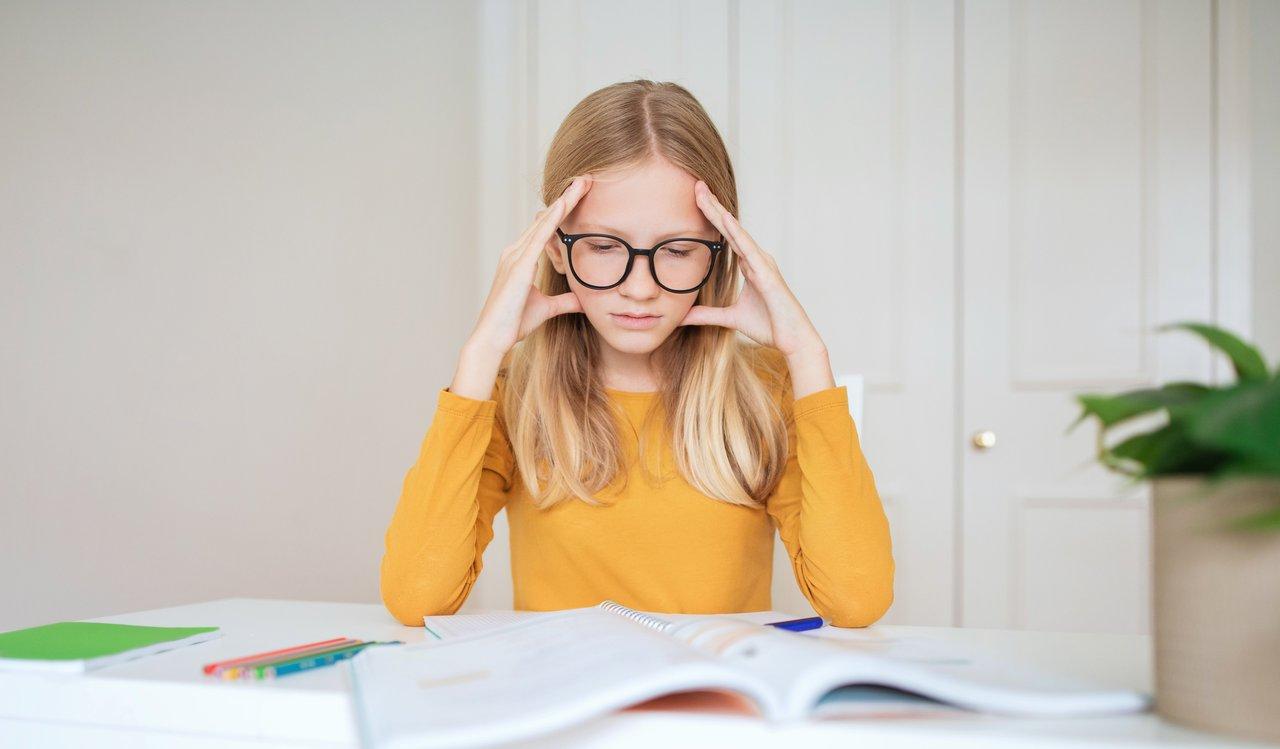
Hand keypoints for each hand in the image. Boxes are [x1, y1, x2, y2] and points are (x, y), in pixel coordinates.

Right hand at [467, 175, 592, 357]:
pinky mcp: (519, 266)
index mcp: (520, 260)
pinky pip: (539, 237)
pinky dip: (553, 219)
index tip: (580, 195)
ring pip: (544, 222)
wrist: (492, 338)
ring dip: (564, 201)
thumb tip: (582, 299)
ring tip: (582, 183)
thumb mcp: (546, 308)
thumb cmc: (512, 324)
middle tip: (586, 179)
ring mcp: (515, 256)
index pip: (546, 229)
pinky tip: (565, 204)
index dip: (563, 211)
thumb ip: (564, 301)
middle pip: (546, 219)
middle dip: (567, 198)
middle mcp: (515, 252)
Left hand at [679, 181, 825, 359]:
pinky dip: (738, 234)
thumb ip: (706, 315)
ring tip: (704, 194)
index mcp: (750, 265)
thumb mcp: (730, 319)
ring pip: (738, 232)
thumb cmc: (769, 326)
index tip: (696, 199)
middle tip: (696, 185)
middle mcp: (756, 259)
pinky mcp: (768, 274)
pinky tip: (726, 220)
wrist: (792, 340)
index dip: (711, 217)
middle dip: (713, 206)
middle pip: (731, 227)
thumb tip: (682, 316)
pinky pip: (750, 250)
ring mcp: (763, 263)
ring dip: (721, 213)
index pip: (726, 236)